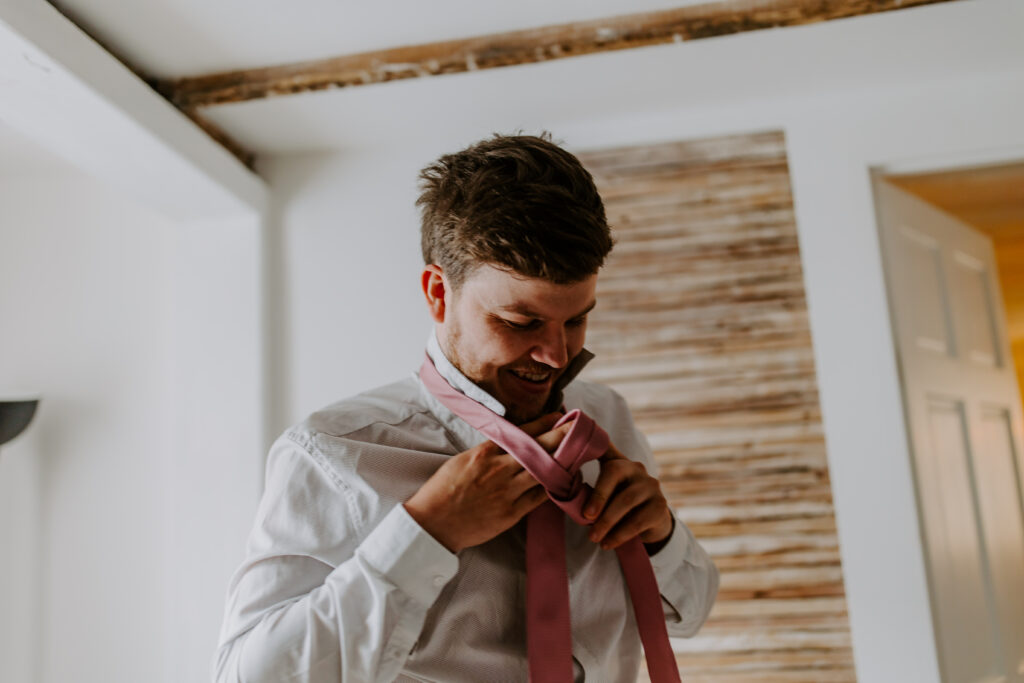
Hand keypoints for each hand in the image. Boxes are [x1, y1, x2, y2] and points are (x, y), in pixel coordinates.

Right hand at [404, 412, 571, 552]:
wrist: (433, 523)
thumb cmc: (442, 491)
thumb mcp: (461, 461)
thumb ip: (486, 452)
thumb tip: (508, 442)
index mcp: (484, 453)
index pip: (520, 433)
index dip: (541, 424)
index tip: (558, 416)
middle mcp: (499, 469)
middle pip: (536, 450)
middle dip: (559, 437)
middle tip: (578, 427)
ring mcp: (506, 492)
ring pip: (542, 472)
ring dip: (561, 462)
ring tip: (577, 453)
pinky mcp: (510, 513)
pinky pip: (538, 498)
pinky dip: (552, 488)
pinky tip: (565, 481)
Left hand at [583, 442, 673, 549]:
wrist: (651, 518)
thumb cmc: (619, 500)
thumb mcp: (605, 489)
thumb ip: (588, 482)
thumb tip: (561, 482)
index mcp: (621, 462)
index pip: (607, 465)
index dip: (596, 482)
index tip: (584, 508)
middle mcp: (638, 470)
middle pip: (617, 482)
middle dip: (599, 504)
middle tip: (585, 522)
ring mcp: (652, 487)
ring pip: (627, 501)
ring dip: (608, 522)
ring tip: (594, 538)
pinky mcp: (660, 507)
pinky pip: (638, 521)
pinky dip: (620, 534)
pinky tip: (608, 543)